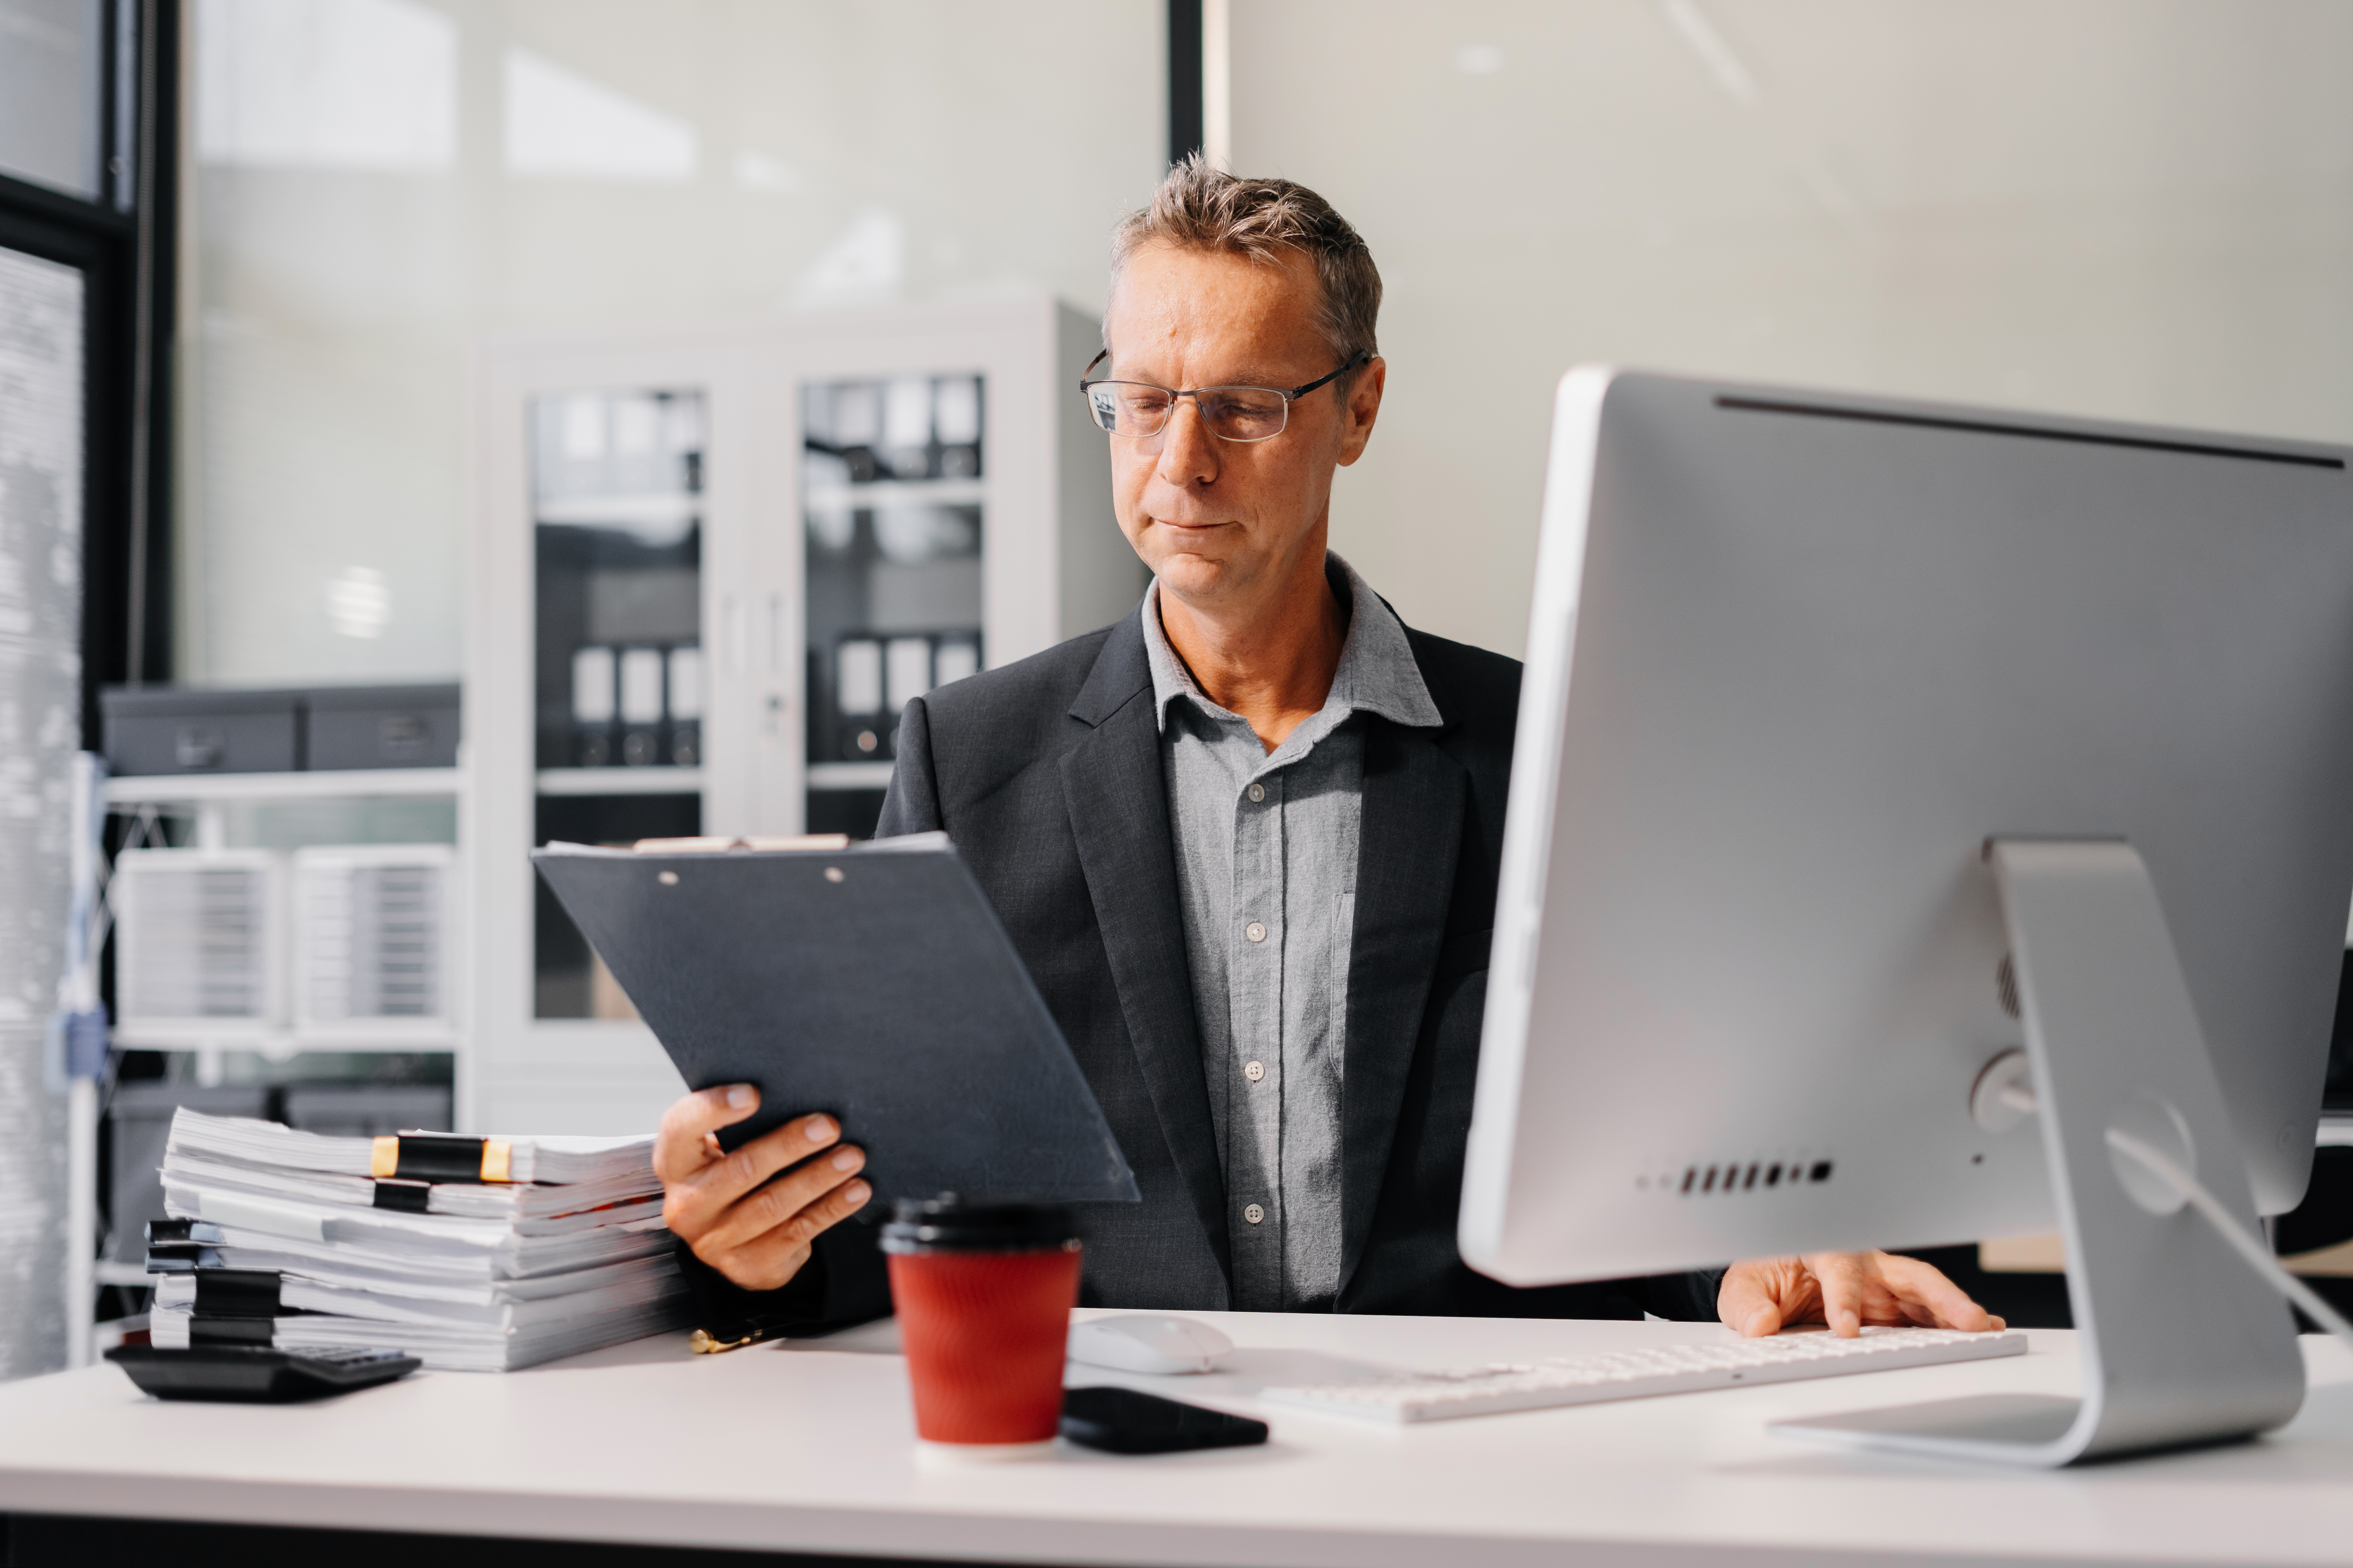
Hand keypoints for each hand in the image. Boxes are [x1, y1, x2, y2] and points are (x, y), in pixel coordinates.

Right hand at [654, 1085, 871, 1291]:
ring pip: (773, 1204)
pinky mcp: (747, 1264)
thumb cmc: (733, 1176)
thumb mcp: (723, 1150)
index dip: (715, 1109)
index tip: (754, 1094)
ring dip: (818, 1177)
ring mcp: (715, 1240)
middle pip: (741, 1168)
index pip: (682, 1128)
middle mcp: (688, 1203)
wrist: (732, 1242)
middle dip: (790, 1145)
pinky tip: (855, 1189)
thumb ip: (743, 1126)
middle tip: (828, 1126)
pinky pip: (797, 1232)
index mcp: (675, 1163)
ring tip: (852, 1156)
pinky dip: (832, 1208)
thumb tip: (797, 1093)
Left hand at [1719, 1251, 2004, 1337]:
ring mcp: (1881, 1287)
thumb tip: (1760, 1324)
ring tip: (1984, 1330)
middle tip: (1967, 1320)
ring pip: (1925, 1294)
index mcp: (1823, 1249)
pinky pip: (1924, 1315)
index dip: (1845, 1298)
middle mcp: (1861, 1265)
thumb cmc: (1762, 1276)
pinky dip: (1949, 1325)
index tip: (1846, 1329)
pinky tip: (1974, 1335)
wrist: (1769, 1281)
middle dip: (1939, 1295)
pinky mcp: (1891, 1309)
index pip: (1840, 1268)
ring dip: (1955, 1311)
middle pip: (1906, 1274)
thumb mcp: (1741, 1287)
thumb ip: (1746, 1304)